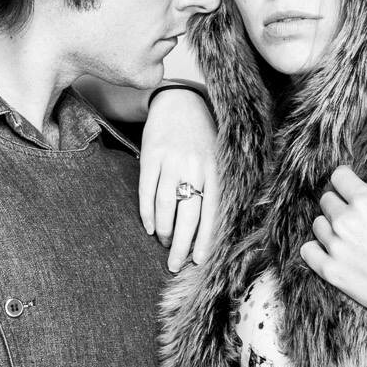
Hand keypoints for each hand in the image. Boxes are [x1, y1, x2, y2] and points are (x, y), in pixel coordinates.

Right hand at [139, 87, 221, 272]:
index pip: (213, 213)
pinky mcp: (151, 156)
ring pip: (165, 206)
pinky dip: (147, 213)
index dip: (206, 240)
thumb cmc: (203, 137)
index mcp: (216, 170)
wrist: (180, 102)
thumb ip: (219, 188)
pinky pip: (147, 192)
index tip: (199, 261)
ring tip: (163, 241)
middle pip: (188, 215)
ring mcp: (172, 162)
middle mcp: (195, 167)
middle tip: (174, 264)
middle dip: (180, 245)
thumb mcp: (219, 159)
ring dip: (163, 230)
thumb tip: (216, 229)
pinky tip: (149, 226)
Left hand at [300, 162, 366, 329]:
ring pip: (318, 224)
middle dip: (341, 204)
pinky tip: (333, 252)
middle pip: (327, 199)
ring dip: (330, 227)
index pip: (338, 176)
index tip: (352, 189)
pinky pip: (307, 250)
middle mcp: (346, 221)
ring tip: (353, 240)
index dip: (347, 181)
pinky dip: (316, 249)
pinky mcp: (330, 270)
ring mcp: (335, 247)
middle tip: (360, 220)